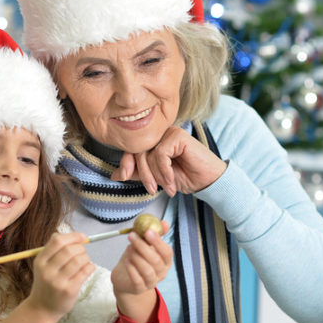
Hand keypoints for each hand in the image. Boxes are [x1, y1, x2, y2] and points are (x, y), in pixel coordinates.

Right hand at [28, 232, 95, 319]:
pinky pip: (85, 272)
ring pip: (79, 260)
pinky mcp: (68, 291)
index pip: (57, 241)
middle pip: (69, 250)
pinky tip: (89, 268)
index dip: (73, 236)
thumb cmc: (47, 283)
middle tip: (83, 253)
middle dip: (81, 248)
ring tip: (85, 262)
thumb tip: (72, 235)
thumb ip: (54, 249)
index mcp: (40, 261)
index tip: (82, 237)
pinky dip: (90, 267)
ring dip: (86, 258)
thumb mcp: (43, 265)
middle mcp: (47, 271)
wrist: (42, 308)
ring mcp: (57, 282)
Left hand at [111, 221, 171, 322]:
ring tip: (128, 248)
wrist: (124, 278)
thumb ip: (154, 235)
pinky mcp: (139, 288)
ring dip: (137, 257)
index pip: (167, 252)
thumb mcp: (145, 245)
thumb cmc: (136, 259)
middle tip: (132, 236)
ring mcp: (151, 282)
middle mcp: (161, 273)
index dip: (158, 242)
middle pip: (156, 261)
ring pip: (147, 270)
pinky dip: (131, 269)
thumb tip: (164, 223)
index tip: (147, 231)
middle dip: (143, 247)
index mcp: (165, 261)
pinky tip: (126, 260)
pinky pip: (137, 279)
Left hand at [112, 126, 226, 195]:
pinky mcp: (178, 136)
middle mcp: (161, 133)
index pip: (132, 148)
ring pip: (149, 154)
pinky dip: (164, 171)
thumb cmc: (186, 177)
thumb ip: (137, 173)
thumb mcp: (156, 177)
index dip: (125, 163)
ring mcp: (169, 132)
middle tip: (153, 189)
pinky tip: (172, 181)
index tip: (123, 177)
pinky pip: (160, 154)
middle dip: (143, 174)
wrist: (207, 181)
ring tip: (167, 187)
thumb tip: (114, 175)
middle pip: (138, 151)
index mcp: (154, 140)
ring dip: (156, 175)